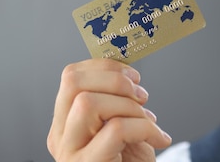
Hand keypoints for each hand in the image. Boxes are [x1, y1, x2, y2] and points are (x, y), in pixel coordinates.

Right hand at [47, 59, 171, 161]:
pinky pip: (115, 130)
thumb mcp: (123, 127)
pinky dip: (145, 128)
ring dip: (129, 106)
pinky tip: (159, 139)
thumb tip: (131, 73)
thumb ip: (118, 102)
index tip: (134, 76)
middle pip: (73, 83)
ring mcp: (69, 152)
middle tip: (141, 96)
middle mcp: (60, 136)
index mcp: (66, 122)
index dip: (106, 67)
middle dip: (115, 79)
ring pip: (88, 103)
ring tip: (149, 121)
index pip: (71, 76)